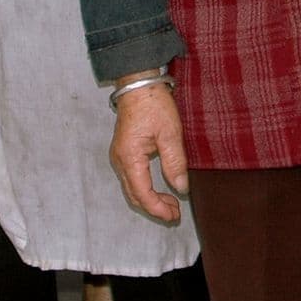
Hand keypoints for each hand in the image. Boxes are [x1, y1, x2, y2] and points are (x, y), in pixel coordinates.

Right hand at [109, 77, 188, 221]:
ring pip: (132, 188)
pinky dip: (145, 188)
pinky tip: (160, 188)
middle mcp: (120, 160)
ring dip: (150, 199)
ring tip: (171, 204)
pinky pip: (132, 178)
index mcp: (129, 157)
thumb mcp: (170, 133)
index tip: (174, 216)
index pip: (142, 194)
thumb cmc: (154, 104)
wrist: (139, 84)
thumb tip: (181, 188)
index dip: (158, 208)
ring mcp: (120, 156)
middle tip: (175, 214)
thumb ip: (175, 162)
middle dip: (154, 208)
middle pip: (134, 195)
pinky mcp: (124, 152)